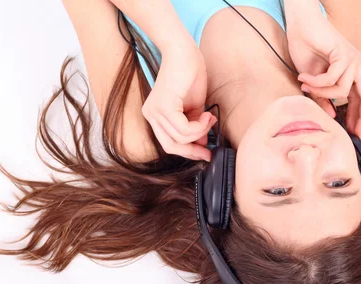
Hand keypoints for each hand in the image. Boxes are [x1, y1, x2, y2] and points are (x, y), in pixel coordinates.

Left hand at [141, 40, 216, 160]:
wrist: (185, 53)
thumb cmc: (190, 75)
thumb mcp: (195, 108)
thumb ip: (196, 127)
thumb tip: (203, 144)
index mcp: (155, 117)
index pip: (169, 144)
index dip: (188, 152)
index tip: (206, 154)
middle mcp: (150, 115)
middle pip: (171, 147)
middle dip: (192, 151)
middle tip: (210, 149)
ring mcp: (154, 111)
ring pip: (180, 138)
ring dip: (201, 132)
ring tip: (209, 119)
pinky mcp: (163, 106)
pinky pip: (184, 129)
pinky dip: (199, 126)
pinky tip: (206, 115)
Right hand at [285, 5, 360, 138]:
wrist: (301, 25)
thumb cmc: (305, 48)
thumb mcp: (313, 80)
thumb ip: (323, 97)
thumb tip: (330, 115)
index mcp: (352, 72)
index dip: (360, 116)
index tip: (355, 133)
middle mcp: (357, 66)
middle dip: (360, 116)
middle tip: (353, 132)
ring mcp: (353, 59)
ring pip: (342, 90)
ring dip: (320, 92)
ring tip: (305, 85)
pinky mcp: (344, 54)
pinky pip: (331, 79)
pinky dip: (315, 81)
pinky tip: (303, 77)